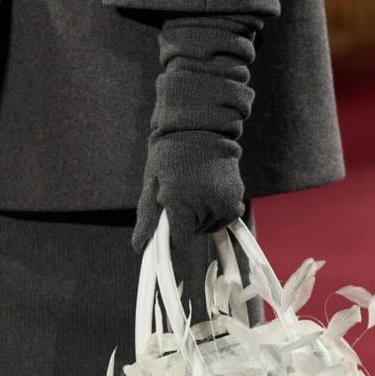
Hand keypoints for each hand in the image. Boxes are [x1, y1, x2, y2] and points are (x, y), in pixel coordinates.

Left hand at [132, 14, 261, 253]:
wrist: (202, 127)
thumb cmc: (171, 154)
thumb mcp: (153, 184)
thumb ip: (148, 219)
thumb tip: (139, 248)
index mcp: (180, 202)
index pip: (178, 240)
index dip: (172, 232)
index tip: (170, 216)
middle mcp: (205, 206)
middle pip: (194, 233)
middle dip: (186, 220)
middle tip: (182, 192)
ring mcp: (223, 204)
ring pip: (209, 226)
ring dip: (202, 215)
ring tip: (195, 187)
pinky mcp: (236, 201)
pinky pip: (224, 218)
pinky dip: (216, 210)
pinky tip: (209, 188)